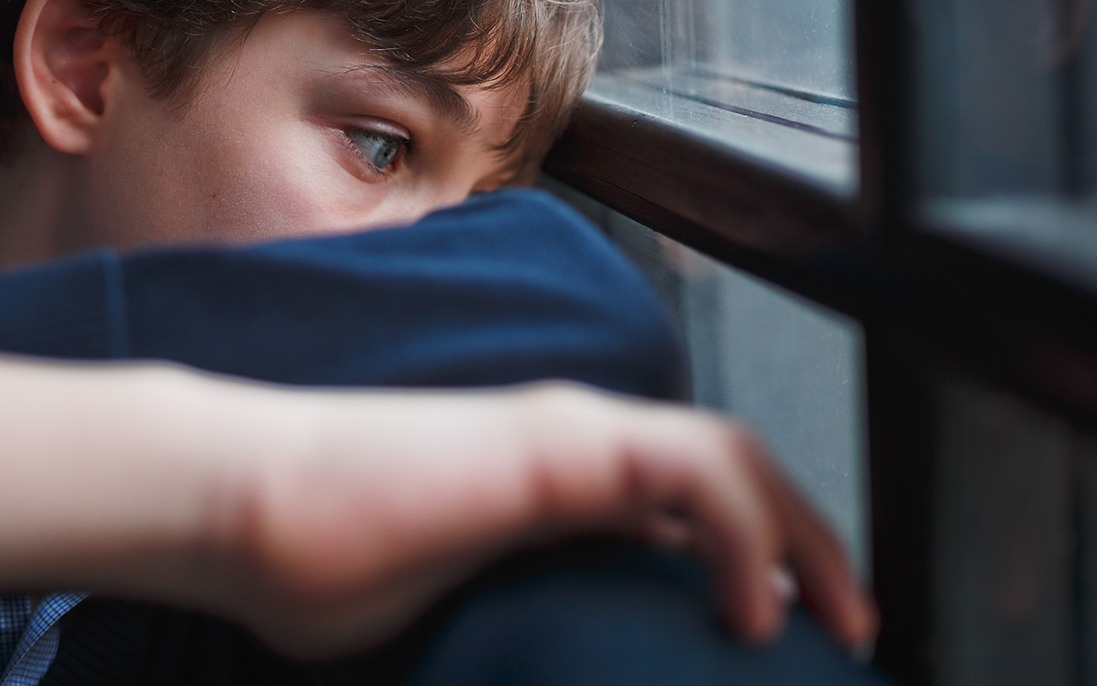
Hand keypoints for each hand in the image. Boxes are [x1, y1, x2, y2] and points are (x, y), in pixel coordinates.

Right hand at [200, 377, 876, 656]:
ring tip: (835, 616)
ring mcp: (567, 434)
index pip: (687, 504)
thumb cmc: (319, 566)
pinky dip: (750, 532)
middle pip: (729, 470)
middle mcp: (572, 444)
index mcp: (551, 485)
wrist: (247, 507)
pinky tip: (757, 607)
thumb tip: (548, 675)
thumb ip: (518, 626)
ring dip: (802, 531)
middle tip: (849, 626)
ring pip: (730, 454)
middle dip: (806, 541)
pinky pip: (692, 468)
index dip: (754, 556)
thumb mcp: (450, 613)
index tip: (786, 633)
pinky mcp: (556, 444)